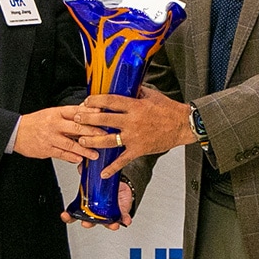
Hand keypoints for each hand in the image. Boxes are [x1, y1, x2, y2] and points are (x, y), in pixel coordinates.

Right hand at [15, 105, 103, 162]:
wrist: (16, 132)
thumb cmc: (36, 122)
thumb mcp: (52, 113)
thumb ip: (69, 114)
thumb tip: (87, 111)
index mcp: (56, 113)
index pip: (76, 111)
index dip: (90, 114)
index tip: (102, 116)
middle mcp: (54, 124)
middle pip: (76, 127)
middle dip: (92, 132)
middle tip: (104, 136)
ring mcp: (50, 137)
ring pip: (70, 143)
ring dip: (84, 149)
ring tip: (95, 153)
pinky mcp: (46, 149)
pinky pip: (61, 153)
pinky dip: (71, 156)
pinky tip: (80, 159)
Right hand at [61, 176, 133, 230]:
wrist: (119, 186)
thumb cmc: (103, 186)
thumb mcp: (93, 178)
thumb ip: (86, 173)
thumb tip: (81, 167)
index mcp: (87, 206)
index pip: (74, 214)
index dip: (68, 216)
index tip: (65, 215)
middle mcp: (97, 213)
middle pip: (90, 222)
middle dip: (88, 223)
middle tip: (86, 223)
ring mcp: (108, 214)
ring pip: (107, 223)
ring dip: (109, 225)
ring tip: (112, 224)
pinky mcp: (120, 212)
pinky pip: (123, 218)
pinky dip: (125, 220)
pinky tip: (125, 220)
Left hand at [74, 87, 195, 176]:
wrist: (182, 126)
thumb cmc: (169, 110)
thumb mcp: (152, 95)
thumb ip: (136, 91)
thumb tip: (125, 86)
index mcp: (135, 106)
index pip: (110, 101)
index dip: (96, 101)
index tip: (87, 101)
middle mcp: (132, 121)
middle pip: (104, 120)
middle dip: (87, 119)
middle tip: (76, 118)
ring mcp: (134, 137)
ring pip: (108, 140)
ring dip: (92, 141)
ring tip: (82, 140)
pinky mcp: (138, 150)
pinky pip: (122, 160)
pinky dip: (112, 167)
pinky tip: (102, 172)